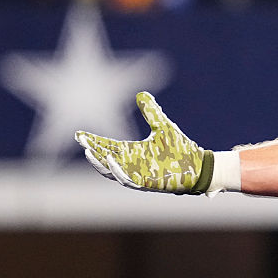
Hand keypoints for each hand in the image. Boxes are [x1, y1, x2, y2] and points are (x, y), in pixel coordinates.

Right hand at [75, 92, 213, 193]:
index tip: (79, 134)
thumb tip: (141, 93)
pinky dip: (118, 171)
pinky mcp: (146, 183)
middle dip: (92, 151)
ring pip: (111, 172)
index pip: (106, 146)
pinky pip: (127, 180)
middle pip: (104, 159)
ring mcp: (137, 175)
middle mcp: (131, 165)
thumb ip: (151, 112)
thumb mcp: (163, 126)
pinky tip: (112, 160)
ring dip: (100, 162)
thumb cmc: (180, 149)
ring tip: (90, 151)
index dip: (93, 141)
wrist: (199, 166)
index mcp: (132, 152)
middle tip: (81, 141)